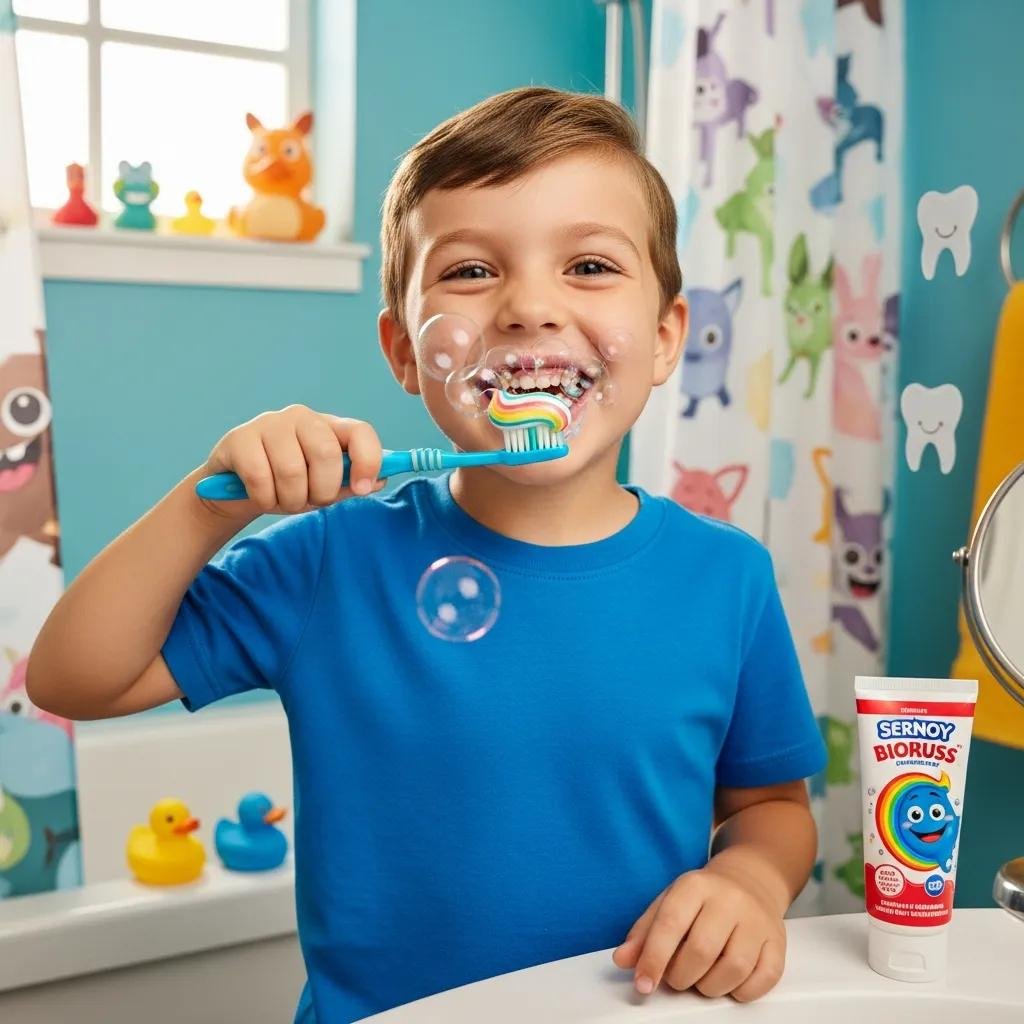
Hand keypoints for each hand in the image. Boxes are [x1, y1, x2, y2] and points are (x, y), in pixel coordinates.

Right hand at [202, 405, 385, 514]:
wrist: (235, 488)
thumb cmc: (287, 484)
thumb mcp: (322, 486)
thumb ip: (350, 483)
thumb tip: (380, 479)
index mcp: (329, 427)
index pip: (360, 432)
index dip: (368, 461)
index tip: (362, 489)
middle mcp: (302, 417)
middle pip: (326, 453)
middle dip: (322, 491)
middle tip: (311, 501)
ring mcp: (269, 424)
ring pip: (292, 471)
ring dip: (290, 500)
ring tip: (283, 500)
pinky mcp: (240, 438)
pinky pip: (260, 478)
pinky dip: (264, 499)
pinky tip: (261, 496)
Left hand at [611, 862, 786, 1002]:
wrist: (750, 880)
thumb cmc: (703, 898)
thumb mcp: (669, 902)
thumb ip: (644, 932)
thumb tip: (623, 960)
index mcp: (695, 885)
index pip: (670, 924)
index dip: (653, 958)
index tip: (643, 984)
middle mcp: (729, 899)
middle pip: (702, 951)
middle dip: (681, 976)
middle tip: (677, 977)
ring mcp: (756, 920)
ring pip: (734, 969)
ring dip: (710, 987)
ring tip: (701, 979)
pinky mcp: (777, 941)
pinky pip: (764, 978)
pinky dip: (742, 991)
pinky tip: (729, 983)